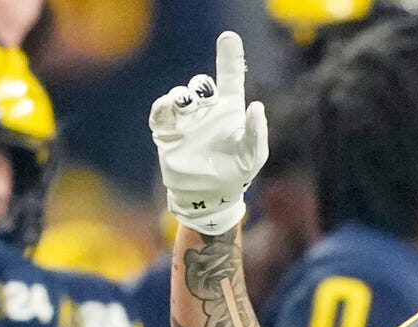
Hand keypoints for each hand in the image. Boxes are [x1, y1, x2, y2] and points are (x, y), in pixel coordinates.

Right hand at [150, 31, 268, 236]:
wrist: (208, 197)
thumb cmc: (235, 174)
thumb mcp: (253, 155)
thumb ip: (256, 132)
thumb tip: (257, 106)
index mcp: (230, 110)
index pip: (230, 76)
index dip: (229, 56)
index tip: (228, 37)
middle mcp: (207, 110)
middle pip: (201, 85)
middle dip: (200, 86)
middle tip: (202, 98)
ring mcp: (187, 120)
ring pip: (181, 95)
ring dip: (182, 95)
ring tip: (185, 104)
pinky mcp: (168, 133)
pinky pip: (161, 113)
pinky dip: (163, 106)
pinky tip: (169, 107)